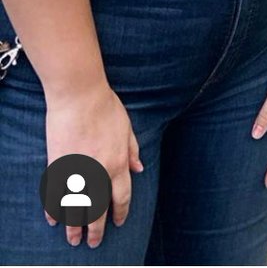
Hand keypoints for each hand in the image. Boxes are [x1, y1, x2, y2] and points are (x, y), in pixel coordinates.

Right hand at [45, 83, 142, 249]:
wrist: (79, 96)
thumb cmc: (106, 107)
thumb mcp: (127, 127)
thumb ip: (132, 150)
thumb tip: (140, 169)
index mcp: (118, 163)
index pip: (121, 197)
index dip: (120, 212)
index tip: (118, 222)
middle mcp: (98, 172)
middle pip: (97, 211)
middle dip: (96, 230)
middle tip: (93, 243)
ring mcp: (76, 172)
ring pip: (75, 210)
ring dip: (74, 228)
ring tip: (73, 239)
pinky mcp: (57, 167)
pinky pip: (55, 196)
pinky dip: (54, 210)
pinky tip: (54, 220)